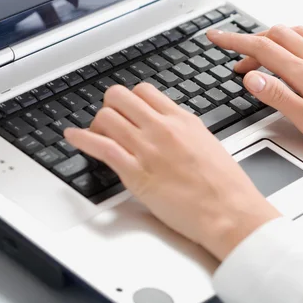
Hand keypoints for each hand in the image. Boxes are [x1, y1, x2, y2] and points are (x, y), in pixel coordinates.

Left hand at [65, 84, 279, 260]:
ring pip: (106, 116)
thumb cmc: (224, 185)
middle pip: (120, 96)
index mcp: (182, 119)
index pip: (144, 91)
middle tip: (109, 120)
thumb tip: (166, 128)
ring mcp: (147, 149)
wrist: (229, 211)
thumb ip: (183, 131)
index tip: (125, 108)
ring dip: (95, 123)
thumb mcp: (207, 144)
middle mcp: (163, 128)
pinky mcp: (136, 173)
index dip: (129, 99)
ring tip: (95, 134)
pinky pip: (100, 146)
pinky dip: (81, 139)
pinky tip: (73, 137)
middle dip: (109, 106)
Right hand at [207, 25, 302, 165]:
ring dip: (273, 36)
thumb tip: (251, 77)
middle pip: (276, 35)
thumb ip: (278, 96)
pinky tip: (299, 48)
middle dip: (250, 41)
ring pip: (296, 33)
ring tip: (260, 51)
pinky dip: (298, 38)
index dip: (234, 42)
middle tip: (234, 59)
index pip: (262, 48)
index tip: (215, 37)